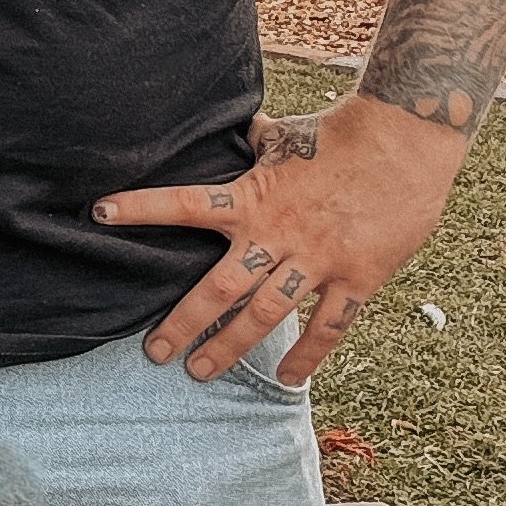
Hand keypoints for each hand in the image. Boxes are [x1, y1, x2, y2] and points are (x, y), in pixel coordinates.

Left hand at [91, 93, 467, 386]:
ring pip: (265, 315)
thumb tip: (240, 125)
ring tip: (200, 372)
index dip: (141, 208)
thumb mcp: (286, 136)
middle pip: (219, 288)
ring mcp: (318, 259)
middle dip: (183, 323)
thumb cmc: (342, 132)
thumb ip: (257, 142)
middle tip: (154, 353)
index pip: (184, 204)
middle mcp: (278, 234)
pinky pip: (329, 327)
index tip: (99, 212)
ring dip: (230, 346)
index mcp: (254, 197)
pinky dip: (308, 355)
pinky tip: (289, 379)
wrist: (406, 138)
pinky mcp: (358, 276)